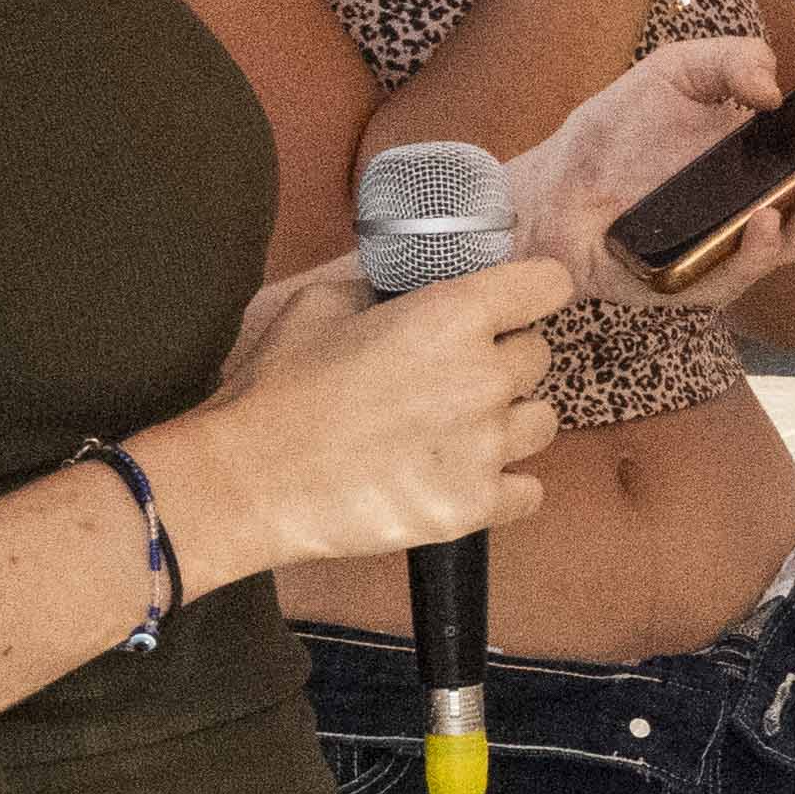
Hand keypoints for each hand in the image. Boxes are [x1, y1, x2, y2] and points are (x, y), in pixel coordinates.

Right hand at [158, 251, 571, 572]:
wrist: (247, 480)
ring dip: (508, 421)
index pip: (547, 286)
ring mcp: (485, 447)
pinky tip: (460, 478)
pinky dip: (504, 486)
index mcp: (453, 315)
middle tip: (452, 377)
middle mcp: (484, 377)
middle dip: (502, 360)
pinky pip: (530, 490)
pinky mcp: (474, 507)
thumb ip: (379, 288)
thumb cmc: (278, 388)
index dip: (531, 292)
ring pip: (541, 422)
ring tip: (457, 430)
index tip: (514, 304)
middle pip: (538, 356)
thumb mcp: (321, 305)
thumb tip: (405, 288)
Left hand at [508, 29, 794, 302]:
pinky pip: (741, 272)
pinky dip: (759, 247)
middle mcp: (767, 204)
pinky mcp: (700, 282)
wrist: (550, 189)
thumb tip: (777, 88)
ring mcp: (737, 247)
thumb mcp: (676, 71)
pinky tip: (765, 220)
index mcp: (771, 156)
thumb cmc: (615, 134)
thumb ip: (730, 59)